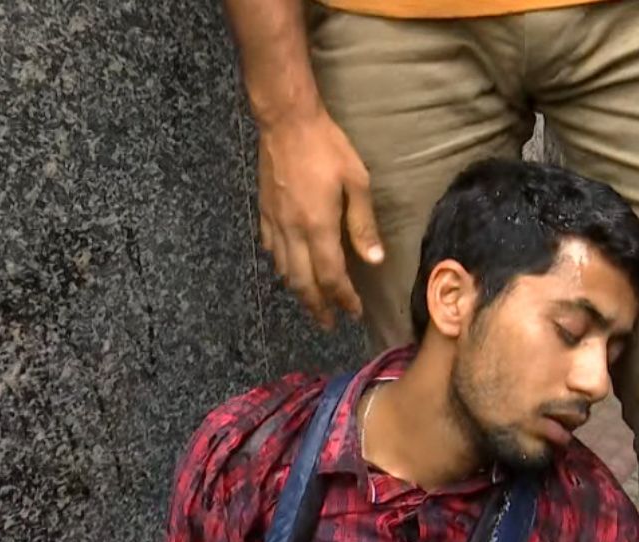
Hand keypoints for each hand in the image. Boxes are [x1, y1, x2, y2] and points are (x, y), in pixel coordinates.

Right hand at [257, 110, 382, 328]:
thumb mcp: (357, 182)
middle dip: (318, 306)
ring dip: (299, 292)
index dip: (343, 298)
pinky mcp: (264, 212)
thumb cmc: (327, 147)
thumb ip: (363, 224)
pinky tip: (289, 271)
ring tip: (312, 304)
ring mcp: (275, 223)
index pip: (331, 276)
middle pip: (303, 282)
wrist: (285, 121)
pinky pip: (271, 250)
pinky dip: (282, 268)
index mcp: (318, 226)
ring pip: (284, 270)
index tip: (353, 312)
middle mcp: (293, 231)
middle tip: (329, 323)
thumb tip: (374, 260)